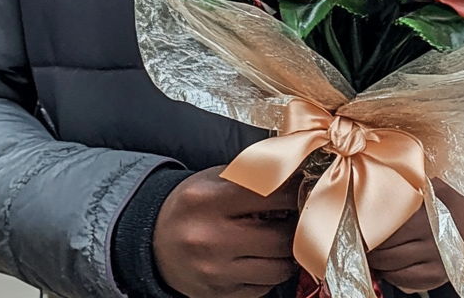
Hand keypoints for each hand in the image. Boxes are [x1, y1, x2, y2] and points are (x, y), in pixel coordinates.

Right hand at [152, 165, 299, 297]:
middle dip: (297, 225)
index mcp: (209, 200)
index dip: (297, 192)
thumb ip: (254, 177)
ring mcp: (216, 272)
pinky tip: (264, 256)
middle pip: (281, 238)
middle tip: (301, 215)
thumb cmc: (192, 205)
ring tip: (283, 236)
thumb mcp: (215, 179)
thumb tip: (299, 179)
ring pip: (278, 269)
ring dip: (289, 252)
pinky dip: (271, 271)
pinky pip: (264, 288)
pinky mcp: (220, 295)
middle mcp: (212, 239)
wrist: (156, 242)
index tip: (306, 188)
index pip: (273, 196)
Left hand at [366, 180, 463, 292]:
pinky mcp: (437, 278)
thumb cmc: (455, 202)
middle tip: (363, 243)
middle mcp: (428, 244)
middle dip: (371, 251)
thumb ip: (411, 185)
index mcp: (423, 220)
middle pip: (386, 254)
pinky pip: (407, 283)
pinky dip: (393, 277)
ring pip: (394, 271)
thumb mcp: (434, 186)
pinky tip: (389, 267)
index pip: (385, 231)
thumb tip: (386, 177)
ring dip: (379, 265)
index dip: (368, 231)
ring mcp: (433, 264)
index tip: (360, 228)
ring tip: (373, 255)